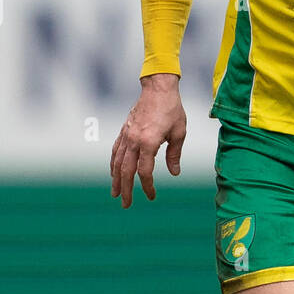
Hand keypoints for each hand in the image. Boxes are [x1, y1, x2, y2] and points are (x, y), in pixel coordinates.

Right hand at [110, 74, 185, 207]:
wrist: (158, 88)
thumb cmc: (172, 109)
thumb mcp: (179, 132)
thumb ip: (174, 154)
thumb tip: (174, 173)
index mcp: (149, 141)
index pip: (145, 171)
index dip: (147, 185)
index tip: (151, 195)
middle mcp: (134, 140)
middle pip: (126, 171)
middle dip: (126, 189)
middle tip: (126, 205)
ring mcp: (127, 135)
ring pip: (117, 162)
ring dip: (116, 180)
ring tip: (115, 194)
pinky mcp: (124, 131)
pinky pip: (115, 151)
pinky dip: (113, 164)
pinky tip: (114, 173)